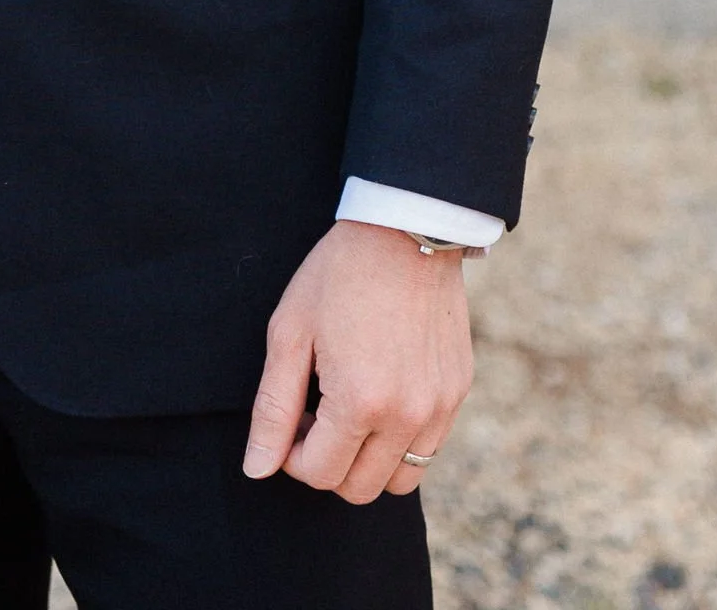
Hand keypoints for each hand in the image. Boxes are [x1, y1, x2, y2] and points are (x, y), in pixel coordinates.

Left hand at [243, 219, 473, 498]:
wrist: (406, 227)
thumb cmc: (339, 274)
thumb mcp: (291, 332)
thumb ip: (274, 408)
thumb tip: (258, 468)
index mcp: (360, 402)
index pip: (319, 475)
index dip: (292, 457)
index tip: (290, 421)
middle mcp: (407, 416)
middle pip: (359, 489)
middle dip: (328, 464)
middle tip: (316, 415)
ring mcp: (439, 407)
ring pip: (399, 480)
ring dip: (367, 460)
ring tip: (350, 409)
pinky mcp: (458, 392)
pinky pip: (428, 448)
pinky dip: (401, 440)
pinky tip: (382, 392)